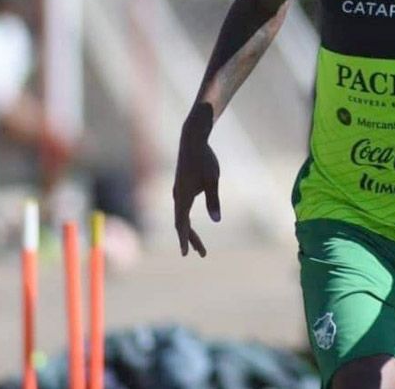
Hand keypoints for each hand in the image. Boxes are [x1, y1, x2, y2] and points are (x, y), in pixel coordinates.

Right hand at [173, 125, 220, 257]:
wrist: (192, 140)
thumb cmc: (204, 159)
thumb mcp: (213, 180)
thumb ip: (213, 200)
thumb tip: (217, 220)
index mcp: (183, 196)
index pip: (181, 223)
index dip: (184, 239)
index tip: (186, 254)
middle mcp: (177, 196)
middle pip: (180, 224)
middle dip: (190, 239)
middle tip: (202, 254)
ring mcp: (178, 192)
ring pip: (180, 217)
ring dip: (188, 231)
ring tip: (198, 245)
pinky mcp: (181, 188)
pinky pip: (181, 210)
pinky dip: (185, 221)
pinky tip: (190, 226)